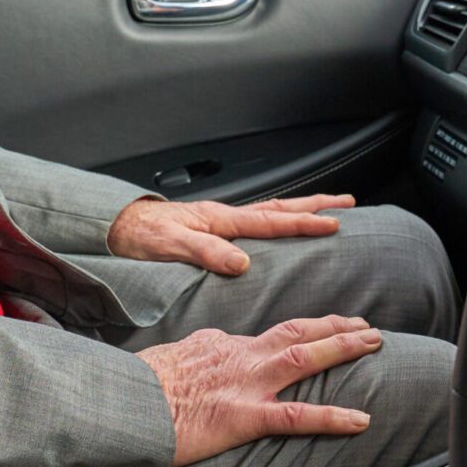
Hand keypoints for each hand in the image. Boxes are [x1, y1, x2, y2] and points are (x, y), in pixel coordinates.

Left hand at [107, 193, 355, 276]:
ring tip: (326, 209)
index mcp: (221, 220)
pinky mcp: (214, 229)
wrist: (119, 227)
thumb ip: (206, 253)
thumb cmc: (140, 237)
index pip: (272, 221)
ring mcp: (221, 221)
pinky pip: (257, 222)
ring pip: (271, 211)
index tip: (333, 224)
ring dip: (300, 209)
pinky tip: (283, 226)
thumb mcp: (171, 247)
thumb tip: (241, 262)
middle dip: (315, 205)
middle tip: (347, 203)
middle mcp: (225, 217)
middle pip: (280, 207)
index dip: (304, 222)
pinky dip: (278, 219)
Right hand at [139, 315, 382, 466]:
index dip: (302, 331)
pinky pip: (297, 415)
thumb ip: (195, 351)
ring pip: (305, 359)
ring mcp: (245, 385)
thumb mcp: (168, 358)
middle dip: (335, 327)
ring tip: (375, 343)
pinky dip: (333, 416)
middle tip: (366, 325)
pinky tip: (361, 419)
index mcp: (220, 347)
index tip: (323, 328)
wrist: (122, 403)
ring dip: (344, 347)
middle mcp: (240, 358)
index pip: (268, 334)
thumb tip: (205, 345)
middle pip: (296, 333)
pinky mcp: (244, 416)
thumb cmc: (136, 387)